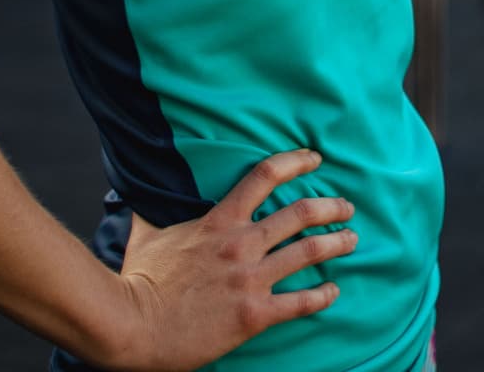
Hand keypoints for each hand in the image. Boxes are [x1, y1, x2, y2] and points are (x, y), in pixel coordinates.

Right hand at [103, 150, 355, 371]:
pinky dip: (323, 295)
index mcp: (218, 221)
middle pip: (300, 212)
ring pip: (309, 251)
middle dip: (331, 206)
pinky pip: (301, 302)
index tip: (315, 158)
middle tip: (346, 207)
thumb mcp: (145, 237)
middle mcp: (240, 244)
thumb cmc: (136, 282)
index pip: (264, 176)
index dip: (295, 161)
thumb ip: (149, 212)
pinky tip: (333, 291)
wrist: (131, 326)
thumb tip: (132, 191)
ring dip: (337, 243)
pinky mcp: (254, 314)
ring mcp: (250, 279)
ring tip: (351, 240)